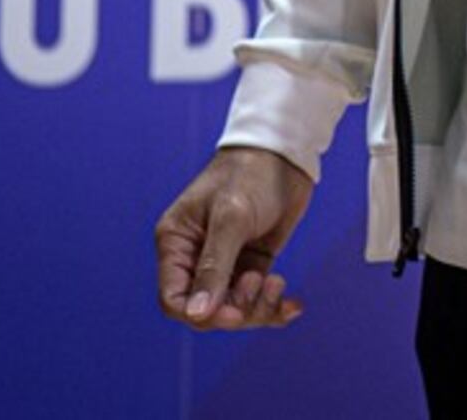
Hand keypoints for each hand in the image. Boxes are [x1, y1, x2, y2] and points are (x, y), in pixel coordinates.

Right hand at [155, 146, 312, 330]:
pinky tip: (293, 306)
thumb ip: (214, 267)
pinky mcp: (252, 261)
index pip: (173, 298)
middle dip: (234, 310)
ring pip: (233, 308)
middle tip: (259, 286)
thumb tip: (197, 314)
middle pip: (206, 310)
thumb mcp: (231, 218)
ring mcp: (225, 261)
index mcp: (177, 243)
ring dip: (256, 307)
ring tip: (277, 282)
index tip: (232, 314)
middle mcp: (196, 256)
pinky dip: (273, 306)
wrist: (286, 152)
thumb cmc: (250, 173)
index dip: (199, 314)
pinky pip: (256, 298)